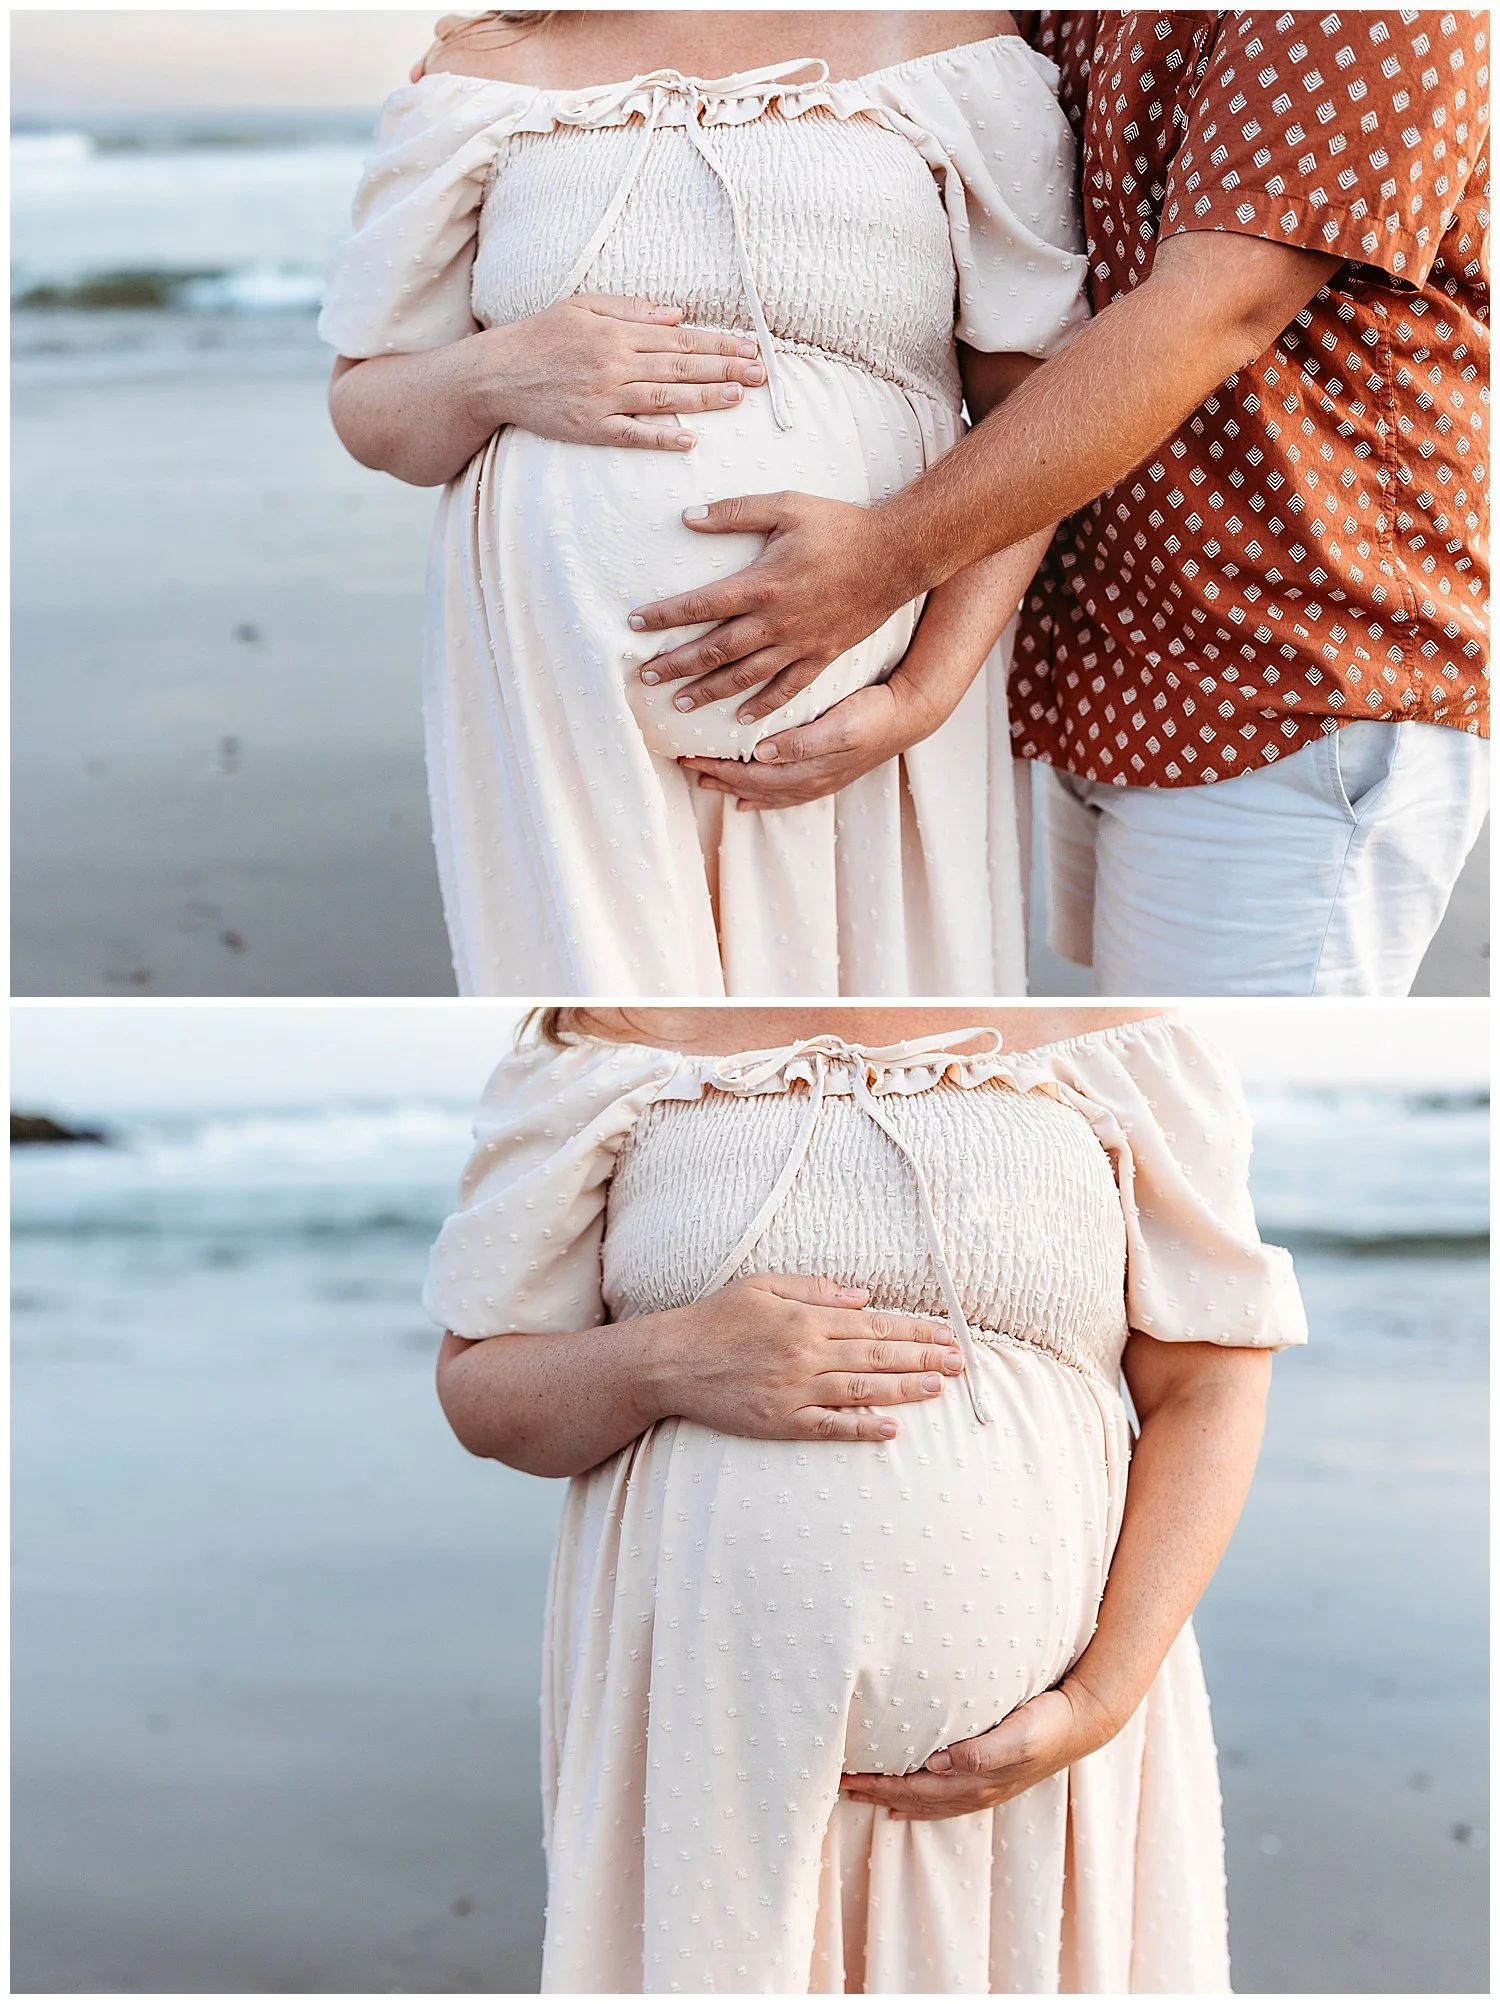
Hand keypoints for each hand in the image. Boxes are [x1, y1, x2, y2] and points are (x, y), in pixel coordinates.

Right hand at [473, 297, 767, 450]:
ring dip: (704, 398)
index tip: (749, 346)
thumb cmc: (540, 337)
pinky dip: (661, 437)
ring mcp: (604, 397)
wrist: (496, 373)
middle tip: (761, 373)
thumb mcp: (582, 306)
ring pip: (664, 397)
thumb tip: (678, 315)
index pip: (679, 337)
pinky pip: (632, 435)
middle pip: (680, 365)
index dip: (718, 342)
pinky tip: (690, 440)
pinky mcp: (590, 427)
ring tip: (738, 398)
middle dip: (724, 367)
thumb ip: (631, 309)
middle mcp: (615, 362)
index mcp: (617, 331)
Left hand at [629, 492, 923, 720]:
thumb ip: (735, 512)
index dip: (664, 615)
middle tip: (644, 678)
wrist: (897, 555)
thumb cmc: (840, 526)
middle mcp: (776, 621)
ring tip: (680, 705)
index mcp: (762, 584)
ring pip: (745, 677)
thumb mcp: (786, 506)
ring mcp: (799, 644)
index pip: (700, 604)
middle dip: (675, 665)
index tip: (634, 624)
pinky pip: (787, 689)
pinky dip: (763, 706)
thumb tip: (689, 516)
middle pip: (714, 650)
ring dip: (709, 692)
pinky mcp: (822, 656)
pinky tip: (742, 719)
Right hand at [650, 1272, 964, 1442]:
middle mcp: (806, 1353)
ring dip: (905, 1389)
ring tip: (940, 1389)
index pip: (874, 1324)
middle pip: (877, 1354)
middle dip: (924, 1358)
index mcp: (805, 1318)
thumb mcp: (762, 1286)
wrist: (669, 1361)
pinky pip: (829, 1427)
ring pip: (862, 1389)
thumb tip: (864, 1297)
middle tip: (961, 1362)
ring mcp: (794, 1390)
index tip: (946, 1333)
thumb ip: (815, 1289)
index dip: (914, 1329)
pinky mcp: (780, 1422)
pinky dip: (862, 1429)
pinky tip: (891, 1429)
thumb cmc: (714, 1319)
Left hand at [682, 682, 914, 810]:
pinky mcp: (825, 776)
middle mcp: (808, 782)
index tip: (688, 756)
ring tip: (707, 782)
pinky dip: (760, 798)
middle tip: (686, 765)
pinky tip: (747, 800)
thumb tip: (761, 755)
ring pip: (764, 793)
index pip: (749, 773)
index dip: (716, 767)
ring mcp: (817, 782)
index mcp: (807, 769)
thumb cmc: (873, 714)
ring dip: (734, 788)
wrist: (908, 718)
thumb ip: (801, 742)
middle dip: (717, 778)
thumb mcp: (840, 725)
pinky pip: (783, 795)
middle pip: (751, 785)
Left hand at [839, 1679, 1121, 1820]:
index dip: (879, 1785)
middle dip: (876, 1793)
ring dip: (893, 1798)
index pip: (914, 1788)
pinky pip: (944, 1798)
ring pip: (926, 1801)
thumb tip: (938, 1763)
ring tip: (863, 1794)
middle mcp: (974, 1790)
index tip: (846, 1778)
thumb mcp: (1017, 1735)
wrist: (1082, 1723)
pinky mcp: (990, 1777)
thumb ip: (979, 1752)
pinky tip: (907, 1804)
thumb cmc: (1047, 1722)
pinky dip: (919, 1802)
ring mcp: (983, 1787)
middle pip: (914, 1798)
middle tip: (840, 1785)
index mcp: (975, 1780)